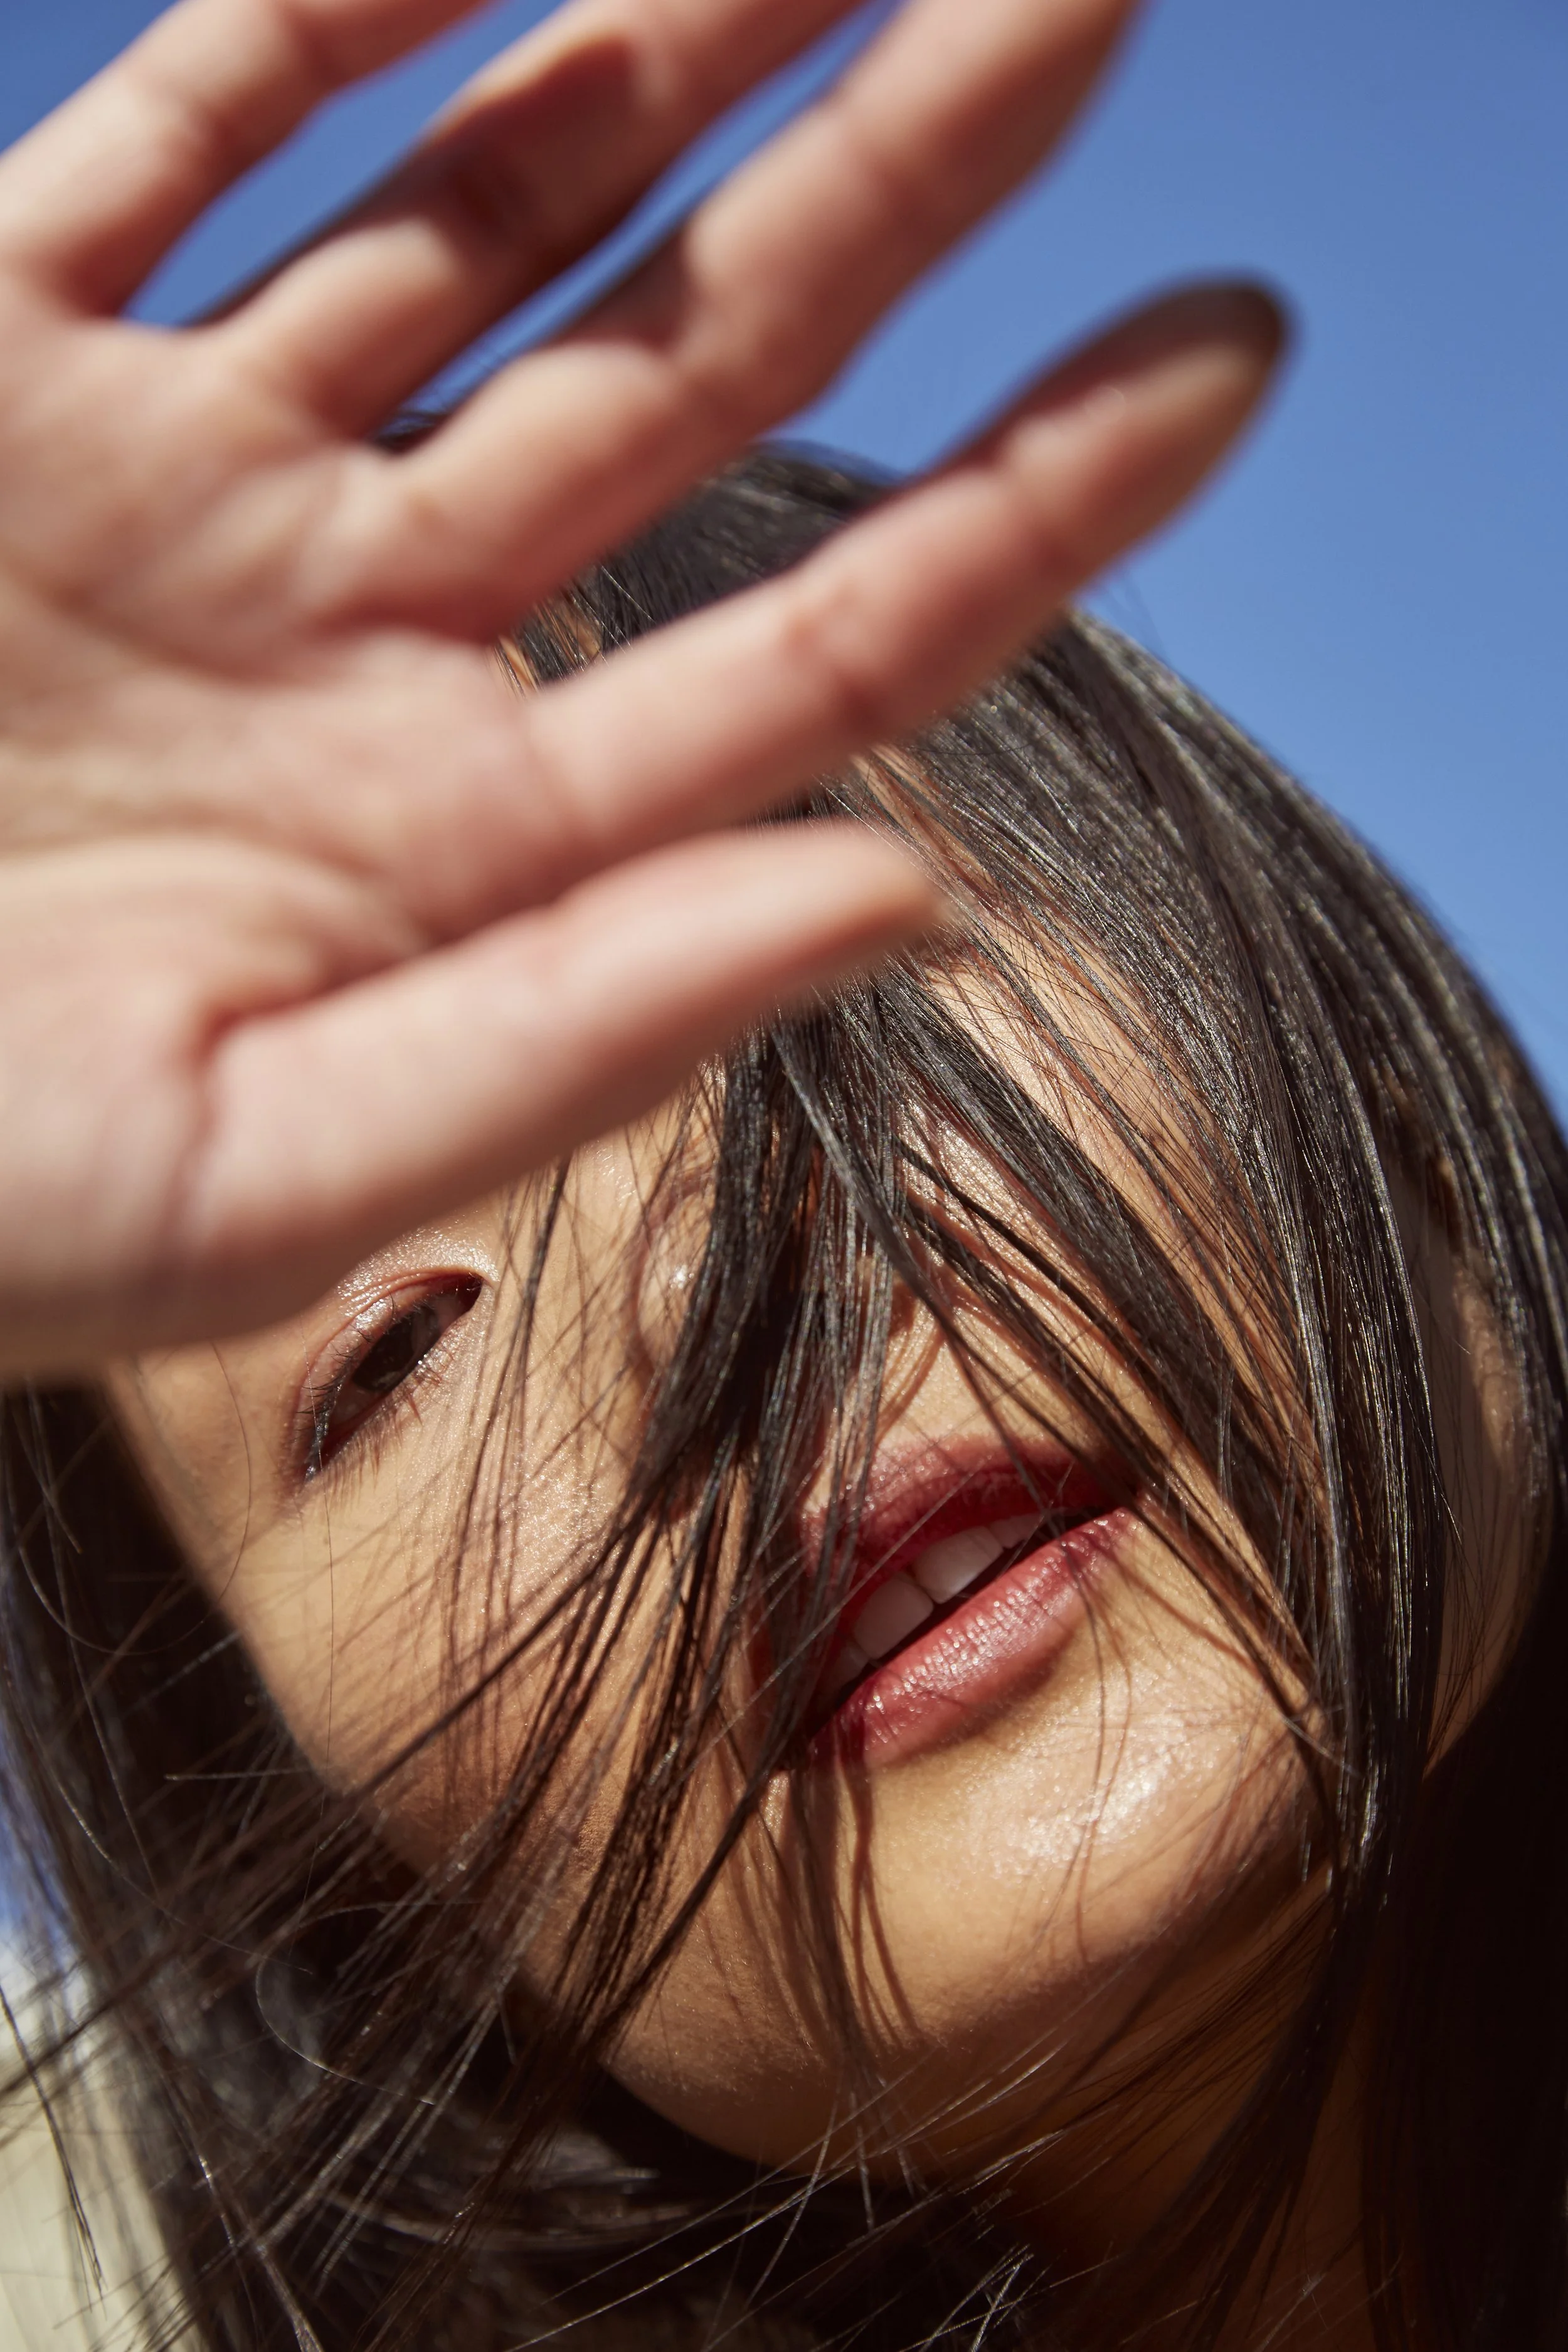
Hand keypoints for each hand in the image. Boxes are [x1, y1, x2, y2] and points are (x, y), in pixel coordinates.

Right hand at [0, 0, 1280, 1378]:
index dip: (1042, 503)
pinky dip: (328, 8)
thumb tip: (899, 894)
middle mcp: (370, 640)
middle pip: (701, 372)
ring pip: (483, 201)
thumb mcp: (257, 1174)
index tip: (1234, 348)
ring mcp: (191, 477)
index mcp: (463, 850)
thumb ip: (580, 1034)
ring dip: (669, 35)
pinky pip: (193, 123)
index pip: (822, 651)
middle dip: (903, 184)